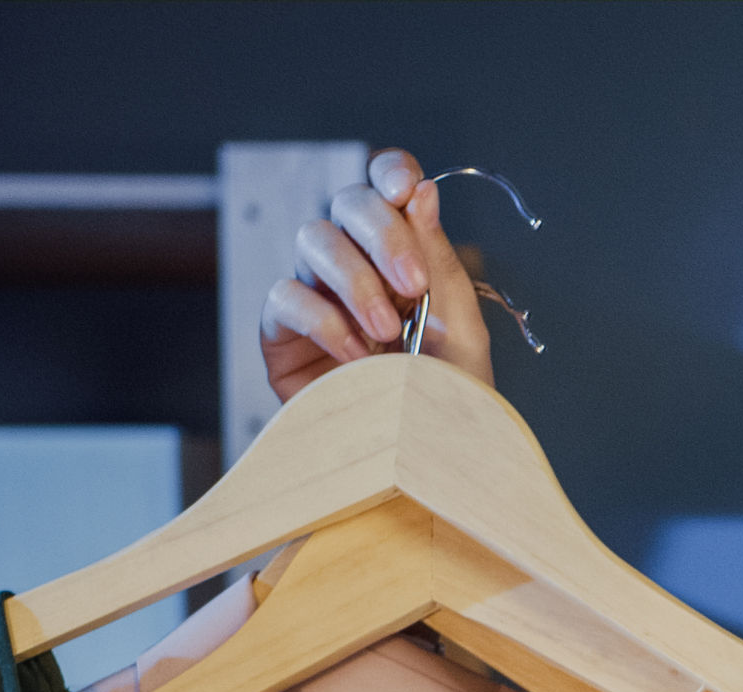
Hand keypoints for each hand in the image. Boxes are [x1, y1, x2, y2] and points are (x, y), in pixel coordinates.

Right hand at [259, 147, 494, 401]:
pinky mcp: (281, 335)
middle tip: (414, 285)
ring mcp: (316, 295)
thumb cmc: (449, 402)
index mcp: (404, 255)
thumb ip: (439, 261)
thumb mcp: (460, 330)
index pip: (386, 189)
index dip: (390, 173)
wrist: (422, 468)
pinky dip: (324, 320)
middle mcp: (356, 264)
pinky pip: (286, 298)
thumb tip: (422, 191)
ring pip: (313, 240)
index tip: (406, 188)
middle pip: (348, 204)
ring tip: (386, 332)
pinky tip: (356, 358)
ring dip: (355, 281)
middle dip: (383, 234)